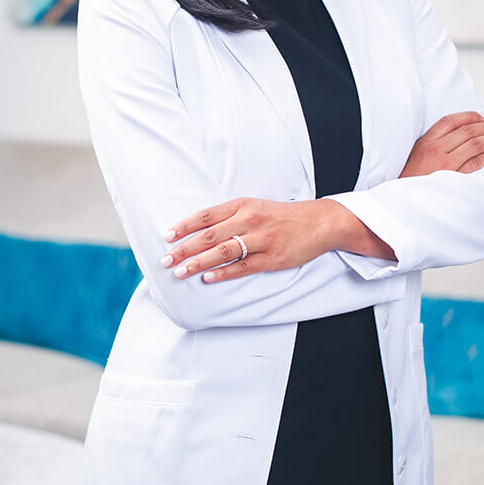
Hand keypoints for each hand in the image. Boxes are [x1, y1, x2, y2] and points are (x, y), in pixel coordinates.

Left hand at [159, 196, 393, 283]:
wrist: (318, 222)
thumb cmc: (281, 215)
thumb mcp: (254, 206)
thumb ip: (229, 216)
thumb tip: (198, 230)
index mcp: (242, 205)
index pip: (206, 216)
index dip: (184, 226)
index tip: (167, 236)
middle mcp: (249, 220)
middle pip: (209, 235)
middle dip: (184, 248)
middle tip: (165, 260)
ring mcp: (261, 239)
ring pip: (223, 251)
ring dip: (198, 262)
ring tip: (180, 272)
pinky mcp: (272, 258)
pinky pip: (243, 267)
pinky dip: (224, 273)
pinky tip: (208, 279)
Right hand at [401, 111, 483, 177]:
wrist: (404, 199)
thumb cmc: (409, 177)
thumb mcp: (414, 153)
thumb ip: (432, 141)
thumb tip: (458, 133)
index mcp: (426, 142)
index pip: (451, 121)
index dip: (469, 116)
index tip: (481, 116)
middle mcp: (437, 150)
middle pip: (467, 131)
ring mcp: (446, 164)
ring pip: (474, 145)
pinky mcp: (454, 178)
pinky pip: (475, 163)